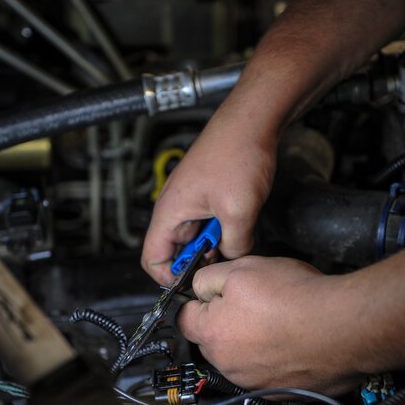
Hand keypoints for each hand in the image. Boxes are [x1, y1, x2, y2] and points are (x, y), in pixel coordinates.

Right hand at [140, 103, 277, 285]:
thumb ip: (234, 245)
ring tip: (233, 241)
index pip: (152, 258)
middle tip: (221, 262)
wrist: (252, 121)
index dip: (168, 277)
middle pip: (174, 249)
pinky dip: (221, 230)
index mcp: (170, 211)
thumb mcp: (239, 211)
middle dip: (196, 261)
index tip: (192, 284)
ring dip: (212, 245)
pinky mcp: (207, 192)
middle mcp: (175, 206)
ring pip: (194, 236)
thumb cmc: (237, 153)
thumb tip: (235, 257)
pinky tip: (240, 226)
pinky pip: (207, 221)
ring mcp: (191, 198)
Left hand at [177, 255, 364, 395]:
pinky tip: (293, 339)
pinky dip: (275, 359)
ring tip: (279, 320)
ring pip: (240, 357)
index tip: (214, 294)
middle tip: (255, 303)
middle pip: (213, 339)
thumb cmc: (298, 299)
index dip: (200, 300)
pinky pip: (267, 373)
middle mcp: (228, 365)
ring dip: (251, 341)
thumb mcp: (243, 269)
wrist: (344, 327)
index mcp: (212, 334)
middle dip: (226, 321)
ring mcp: (253, 382)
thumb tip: (199, 287)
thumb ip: (209, 278)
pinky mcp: (280, 392)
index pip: (184, 317)